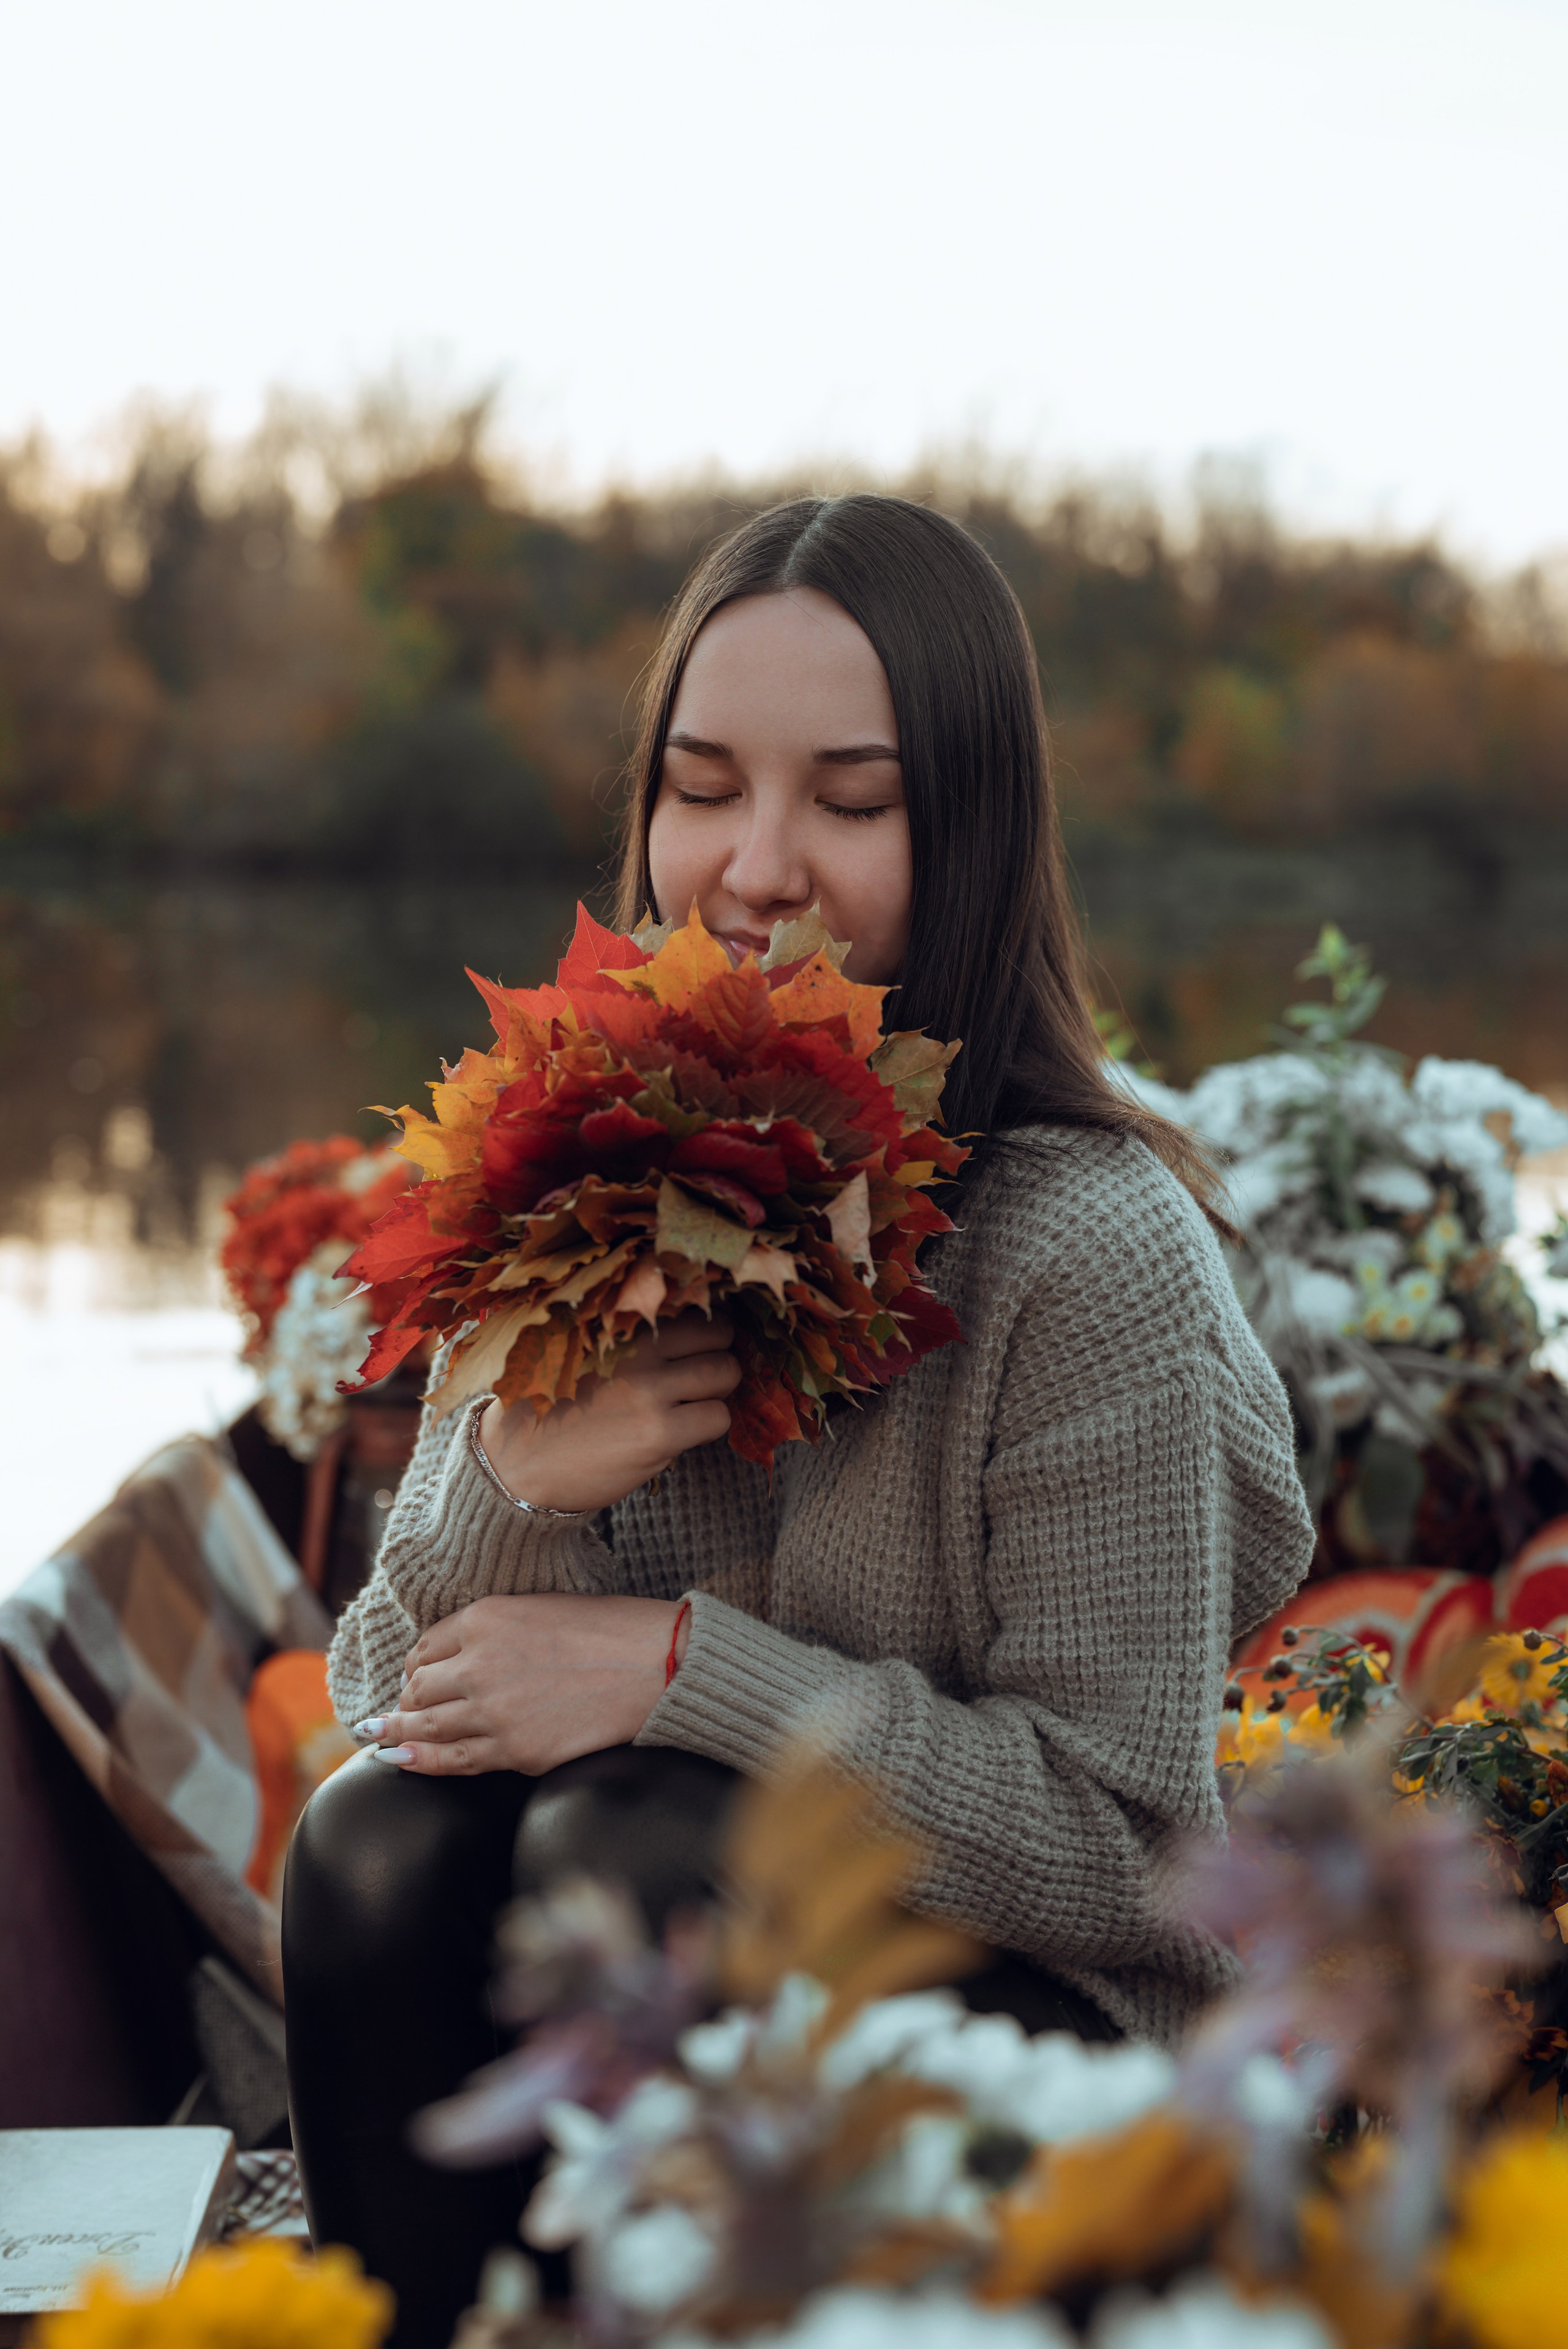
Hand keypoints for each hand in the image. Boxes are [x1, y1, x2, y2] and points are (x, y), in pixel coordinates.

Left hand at [357, 1592, 691, 1775]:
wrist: (653, 1664)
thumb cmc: (604, 1630)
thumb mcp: (536, 1608)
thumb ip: (489, 1631)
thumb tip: (451, 1658)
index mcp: (483, 1619)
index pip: (424, 1648)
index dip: (415, 1667)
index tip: (415, 1678)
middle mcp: (477, 1663)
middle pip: (416, 1690)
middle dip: (404, 1703)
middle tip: (398, 1712)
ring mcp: (492, 1712)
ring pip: (423, 1728)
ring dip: (397, 1734)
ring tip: (379, 1737)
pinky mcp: (513, 1750)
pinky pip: (452, 1761)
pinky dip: (418, 1762)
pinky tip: (399, 1760)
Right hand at [477, 1309, 739, 1514]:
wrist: (517, 1464)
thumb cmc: (549, 1405)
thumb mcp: (576, 1349)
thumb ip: (624, 1334)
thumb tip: (683, 1323)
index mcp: (617, 1323)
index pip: (690, 1303)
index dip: (702, 1324)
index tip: (697, 1340)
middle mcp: (638, 1349)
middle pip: (719, 1334)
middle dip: (718, 1353)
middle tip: (702, 1373)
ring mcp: (651, 1391)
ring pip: (725, 1373)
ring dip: (718, 1390)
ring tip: (695, 1403)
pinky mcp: (659, 1432)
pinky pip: (717, 1418)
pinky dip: (708, 1425)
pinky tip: (682, 1432)